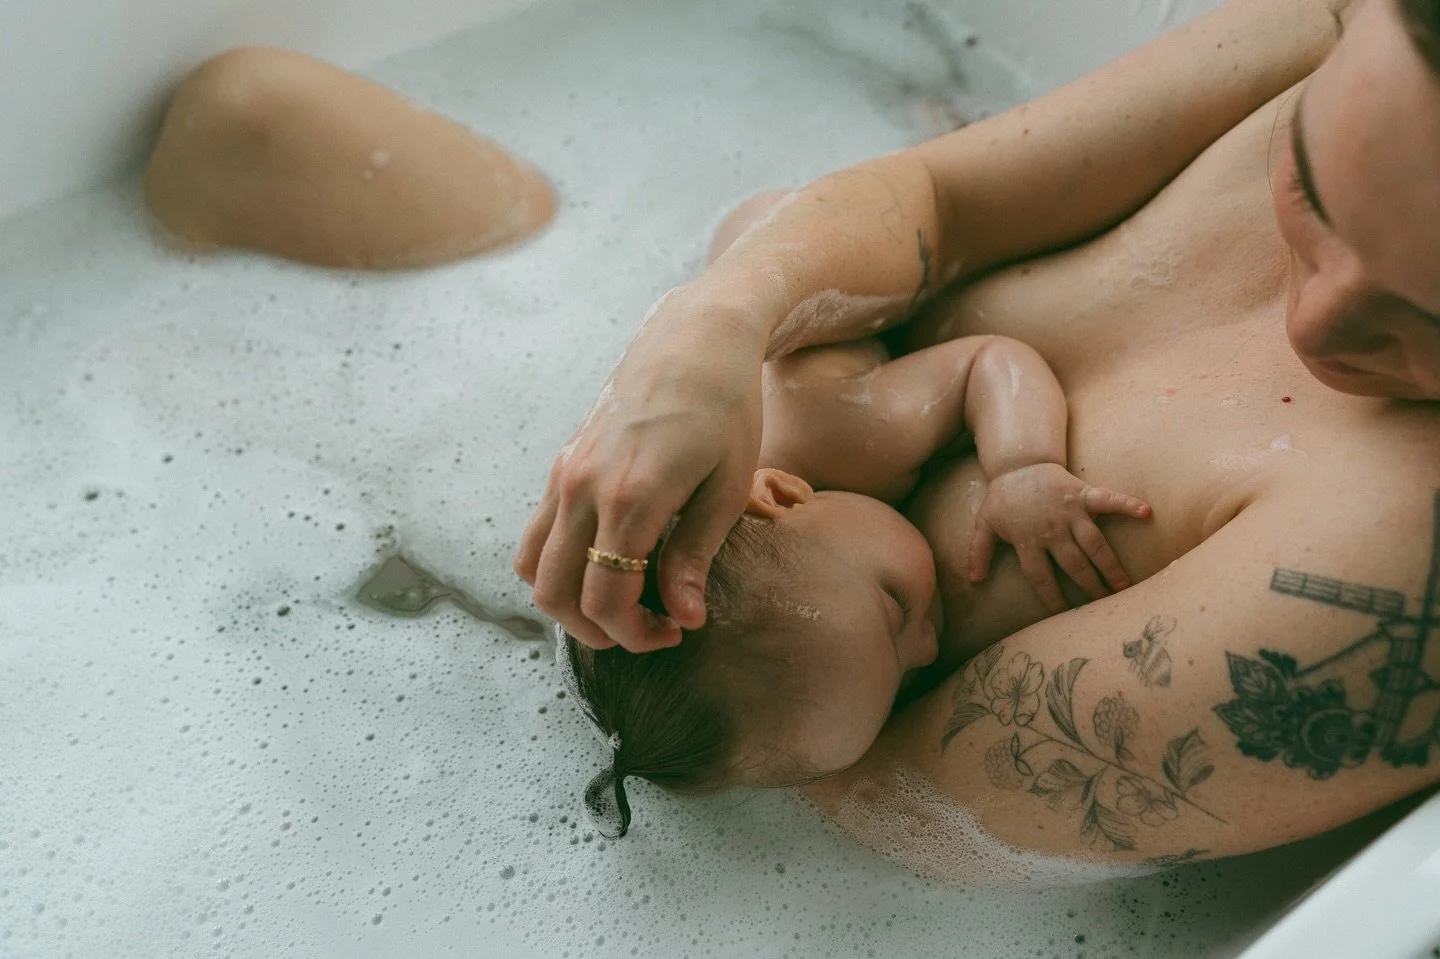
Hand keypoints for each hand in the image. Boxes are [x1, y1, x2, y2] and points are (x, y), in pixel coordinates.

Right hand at [513, 291, 764, 651]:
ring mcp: (564, 473)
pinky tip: (607, 560)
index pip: (605, 599)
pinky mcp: (562, 462)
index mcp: (629, 498)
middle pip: (555, 594)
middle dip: (598, 630)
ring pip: (533, 567)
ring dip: (568, 600)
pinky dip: (560, 563)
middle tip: (648, 628)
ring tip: (621, 602)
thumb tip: (683, 618)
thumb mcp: (727, 487)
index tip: (674, 631)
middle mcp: (582, 487)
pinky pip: (537, 532)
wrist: (697, 337)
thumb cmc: (727, 407)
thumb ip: (694, 557)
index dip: (635, 634)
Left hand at [967, 463, 1151, 613]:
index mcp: (1027, 539)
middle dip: (1089, 586)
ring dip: (1110, 565)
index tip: (1062, 615)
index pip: (1040, 576)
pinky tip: (1147, 512)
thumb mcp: (984, 524)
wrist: (1019, 462)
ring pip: (1094, 543)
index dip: (1051, 596)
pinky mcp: (1084, 494)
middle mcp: (1052, 529)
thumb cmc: (1003, 497)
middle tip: (1105, 605)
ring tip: (1124, 585)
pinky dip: (1128, 504)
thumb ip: (979, 552)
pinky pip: (1109, 499)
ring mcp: (1070, 512)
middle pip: (1073, 564)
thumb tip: (974, 581)